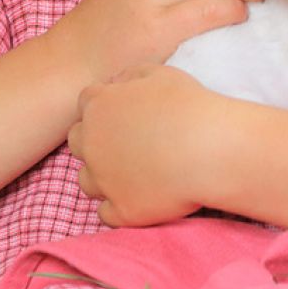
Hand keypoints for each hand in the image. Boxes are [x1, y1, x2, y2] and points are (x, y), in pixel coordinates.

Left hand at [71, 65, 235, 226]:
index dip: (105, 109)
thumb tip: (117, 84)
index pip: (86, 103)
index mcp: (98, 106)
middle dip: (95, 142)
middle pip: (77, 142)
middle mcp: (91, 142)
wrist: (210, 149)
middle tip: (128, 146)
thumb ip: (131, 75)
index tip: (126, 115)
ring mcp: (103, 179)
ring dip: (104, 178)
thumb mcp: (159, 74)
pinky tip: (141, 200)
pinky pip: (106, 214)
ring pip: (86, 181)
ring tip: (134, 176)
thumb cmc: (189, 106)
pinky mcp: (121, 210)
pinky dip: (120, 209)